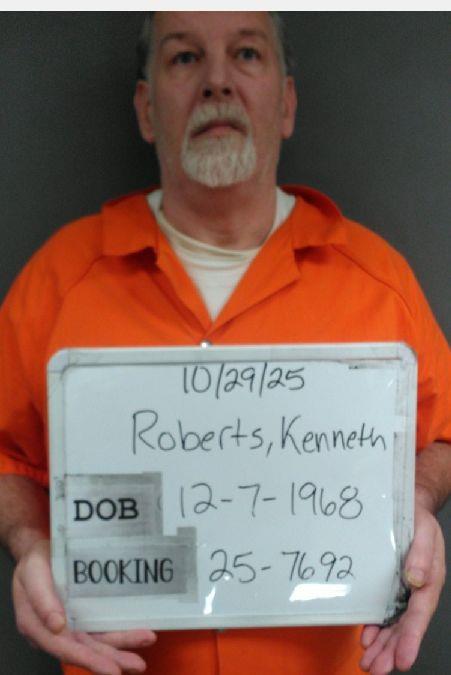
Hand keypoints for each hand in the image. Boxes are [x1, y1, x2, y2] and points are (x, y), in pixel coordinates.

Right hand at [13, 539, 156, 674]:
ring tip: (146, 642)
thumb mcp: (32, 574)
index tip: (113, 670)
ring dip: (122, 645)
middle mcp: (56, 631)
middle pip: (86, 649)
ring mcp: (72, 625)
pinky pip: (102, 626)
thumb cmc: (34, 563)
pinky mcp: (83, 616)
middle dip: (113, 658)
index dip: (89, 660)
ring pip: (98, 640)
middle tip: (138, 665)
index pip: (65, 648)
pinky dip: (120, 630)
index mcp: (37, 626)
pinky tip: (138, 631)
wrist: (40, 551)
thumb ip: (41, 599)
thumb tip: (57, 626)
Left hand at [359, 502, 445, 673]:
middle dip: (391, 651)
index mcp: (429, 580)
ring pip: (393, 625)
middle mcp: (416, 591)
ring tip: (369, 664)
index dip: (410, 638)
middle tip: (376, 669)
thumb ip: (422, 554)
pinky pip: (382, 611)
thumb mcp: (424, 531)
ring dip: (381, 646)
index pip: (419, 615)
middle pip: (404, 627)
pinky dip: (375, 627)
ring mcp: (402, 590)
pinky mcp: (389, 585)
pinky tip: (366, 639)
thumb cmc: (418, 518)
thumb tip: (416, 579)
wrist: (408, 505)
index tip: (402, 660)